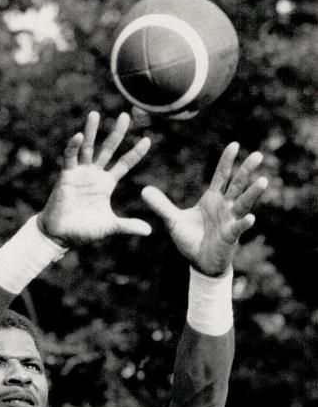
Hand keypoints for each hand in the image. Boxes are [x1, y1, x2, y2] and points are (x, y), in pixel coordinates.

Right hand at [37, 111, 151, 244]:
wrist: (60, 236)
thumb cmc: (83, 232)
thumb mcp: (109, 227)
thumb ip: (127, 226)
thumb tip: (149, 231)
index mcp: (106, 184)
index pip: (124, 164)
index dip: (135, 152)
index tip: (148, 139)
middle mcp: (95, 174)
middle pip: (108, 149)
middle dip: (117, 133)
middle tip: (126, 115)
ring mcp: (80, 173)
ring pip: (87, 147)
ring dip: (90, 131)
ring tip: (95, 114)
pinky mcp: (66, 176)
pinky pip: (70, 158)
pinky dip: (72, 147)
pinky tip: (77, 136)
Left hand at [141, 144, 268, 276]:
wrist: (199, 262)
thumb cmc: (190, 238)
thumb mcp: (173, 220)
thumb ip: (161, 205)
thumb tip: (143, 190)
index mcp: (213, 199)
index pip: (221, 176)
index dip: (227, 161)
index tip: (234, 144)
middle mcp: (225, 206)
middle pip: (237, 184)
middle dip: (246, 170)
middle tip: (257, 155)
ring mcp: (230, 220)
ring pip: (243, 203)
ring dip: (252, 193)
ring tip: (262, 181)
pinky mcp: (231, 236)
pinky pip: (239, 228)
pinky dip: (244, 223)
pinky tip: (250, 218)